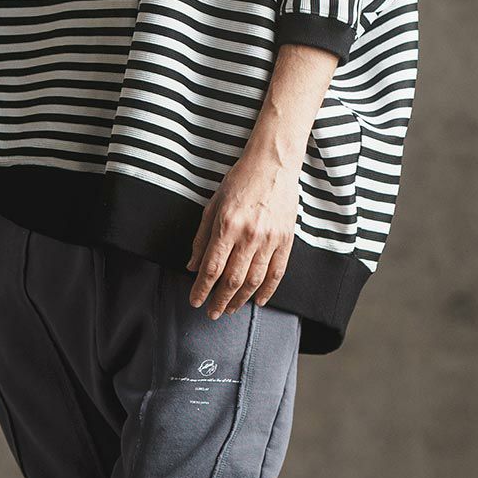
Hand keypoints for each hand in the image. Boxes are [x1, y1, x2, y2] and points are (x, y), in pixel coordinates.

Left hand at [185, 153, 299, 316]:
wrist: (273, 165)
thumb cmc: (241, 181)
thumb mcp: (213, 205)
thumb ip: (202, 238)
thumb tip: (192, 266)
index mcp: (228, 225)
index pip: (212, 267)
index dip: (202, 288)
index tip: (195, 300)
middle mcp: (250, 235)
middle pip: (232, 279)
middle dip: (220, 300)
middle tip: (212, 312)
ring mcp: (270, 239)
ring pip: (254, 280)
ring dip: (240, 299)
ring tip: (231, 309)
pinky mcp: (286, 239)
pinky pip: (277, 272)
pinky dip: (267, 290)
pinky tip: (257, 300)